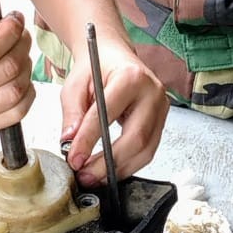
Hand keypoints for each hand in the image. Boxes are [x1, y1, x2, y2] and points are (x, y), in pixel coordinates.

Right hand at [0, 0, 33, 149]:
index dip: (8, 31)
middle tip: (19, 32)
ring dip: (26, 66)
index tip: (13, 18)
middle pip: (6, 70)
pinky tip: (18, 77)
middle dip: (21, 44)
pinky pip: (18, 113)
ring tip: (18, 52)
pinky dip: (27, 92)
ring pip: (16, 91)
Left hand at [58, 39, 167, 185]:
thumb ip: (72, 113)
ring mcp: (161, 107)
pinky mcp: (161, 121)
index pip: (108, 115)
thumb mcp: (75, 84)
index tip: (74, 159)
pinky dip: (128, 164)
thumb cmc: (96, 67)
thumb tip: (70, 143)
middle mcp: (152, 92)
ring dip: (119, 169)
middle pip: (136, 138)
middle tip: (85, 175)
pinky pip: (148, 149)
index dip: (89, 140)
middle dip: (108, 163)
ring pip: (146, 149)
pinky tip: (109, 169)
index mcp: (130, 76)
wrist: (114, 55)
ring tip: (94, 177)